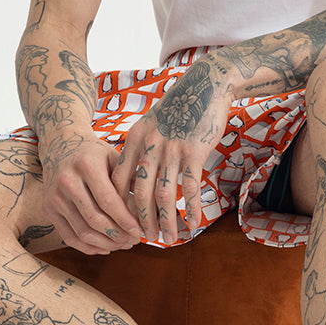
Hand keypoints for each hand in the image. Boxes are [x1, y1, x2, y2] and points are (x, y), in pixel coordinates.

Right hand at [41, 132, 142, 254]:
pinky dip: (89, 247)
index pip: (108, 200)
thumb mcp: (113, 158)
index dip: (125, 220)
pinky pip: (69, 236)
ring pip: (83, 232)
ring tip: (123, 245)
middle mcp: (66, 180)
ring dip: (106, 244)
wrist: (60, 146)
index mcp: (86, 164)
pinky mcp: (48, 209)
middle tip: (134, 240)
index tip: (140, 231)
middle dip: (118, 235)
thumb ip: (130, 181)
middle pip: (95, 219)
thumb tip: (149, 210)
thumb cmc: (94, 154)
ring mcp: (54, 196)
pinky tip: (106, 248)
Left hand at [111, 58, 232, 242]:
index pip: (119, 181)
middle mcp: (149, 146)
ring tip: (167, 239)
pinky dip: (192, 208)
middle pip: (138, 193)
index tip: (124, 223)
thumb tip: (130, 178)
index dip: (120, 206)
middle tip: (143, 239)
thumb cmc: (178, 107)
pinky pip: (191, 187)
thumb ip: (139, 149)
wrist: (206, 85)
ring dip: (165, 221)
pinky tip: (194, 224)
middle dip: (140, 221)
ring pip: (164, 195)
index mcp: (134, 140)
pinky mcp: (195, 151)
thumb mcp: (150, 124)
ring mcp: (172, 149)